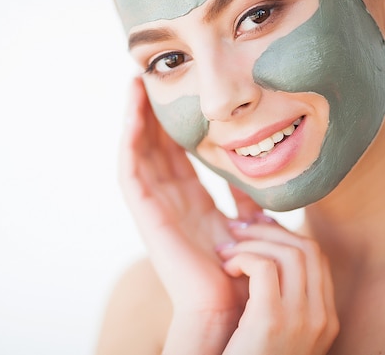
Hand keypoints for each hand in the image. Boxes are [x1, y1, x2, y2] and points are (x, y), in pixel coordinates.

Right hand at [119, 78, 260, 351]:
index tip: (179, 95)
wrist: (230, 307)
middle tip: (153, 77)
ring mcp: (154, 206)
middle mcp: (169, 201)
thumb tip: (254, 176)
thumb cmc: (242, 273)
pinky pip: (130, 169)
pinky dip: (130, 139)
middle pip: (156, 147)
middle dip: (154, 113)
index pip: (179, 155)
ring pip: (139, 152)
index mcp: (192, 204)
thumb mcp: (249, 225)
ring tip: (136, 84)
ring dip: (136, 118)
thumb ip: (246, 200)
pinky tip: (133, 113)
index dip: (176, 125)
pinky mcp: (144, 212)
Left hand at [218, 218, 339, 354]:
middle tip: (235, 227)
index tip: (254, 227)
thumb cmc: (246, 354)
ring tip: (224, 248)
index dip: (284, 234)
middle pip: (307, 248)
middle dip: (268, 229)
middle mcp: (320, 316)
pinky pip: (264, 267)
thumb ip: (274, 295)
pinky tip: (226, 268)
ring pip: (289, 252)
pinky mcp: (272, 320)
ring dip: (252, 240)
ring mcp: (302, 319)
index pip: (315, 258)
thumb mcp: (270, 325)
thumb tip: (261, 253)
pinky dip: (243, 258)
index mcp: (322, 316)